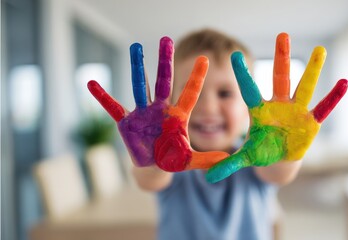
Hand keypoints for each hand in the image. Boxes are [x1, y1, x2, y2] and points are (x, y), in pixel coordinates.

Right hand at [88, 37, 227, 169]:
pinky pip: (113, 107)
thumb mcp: (189, 160)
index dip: (196, 77)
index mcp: (178, 115)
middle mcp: (161, 109)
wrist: (153, 165)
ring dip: (137, 68)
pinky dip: (102, 97)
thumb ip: (206, 160)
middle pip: (163, 82)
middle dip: (165, 62)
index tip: (204, 59)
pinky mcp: (127, 122)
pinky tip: (91, 83)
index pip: (190, 93)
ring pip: (140, 87)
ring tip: (135, 47)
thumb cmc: (172, 158)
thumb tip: (227, 161)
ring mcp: (143, 113)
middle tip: (166, 40)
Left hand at [206, 33, 347, 182]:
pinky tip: (344, 82)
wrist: (280, 158)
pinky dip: (333, 98)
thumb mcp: (246, 157)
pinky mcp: (311, 121)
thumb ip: (229, 164)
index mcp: (260, 111)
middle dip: (282, 58)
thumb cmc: (262, 151)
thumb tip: (208, 177)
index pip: (249, 90)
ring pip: (304, 87)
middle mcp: (278, 105)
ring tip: (320, 50)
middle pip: (280, 78)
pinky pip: (324, 108)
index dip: (243, 75)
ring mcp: (296, 111)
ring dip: (313, 70)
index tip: (235, 56)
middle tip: (282, 35)